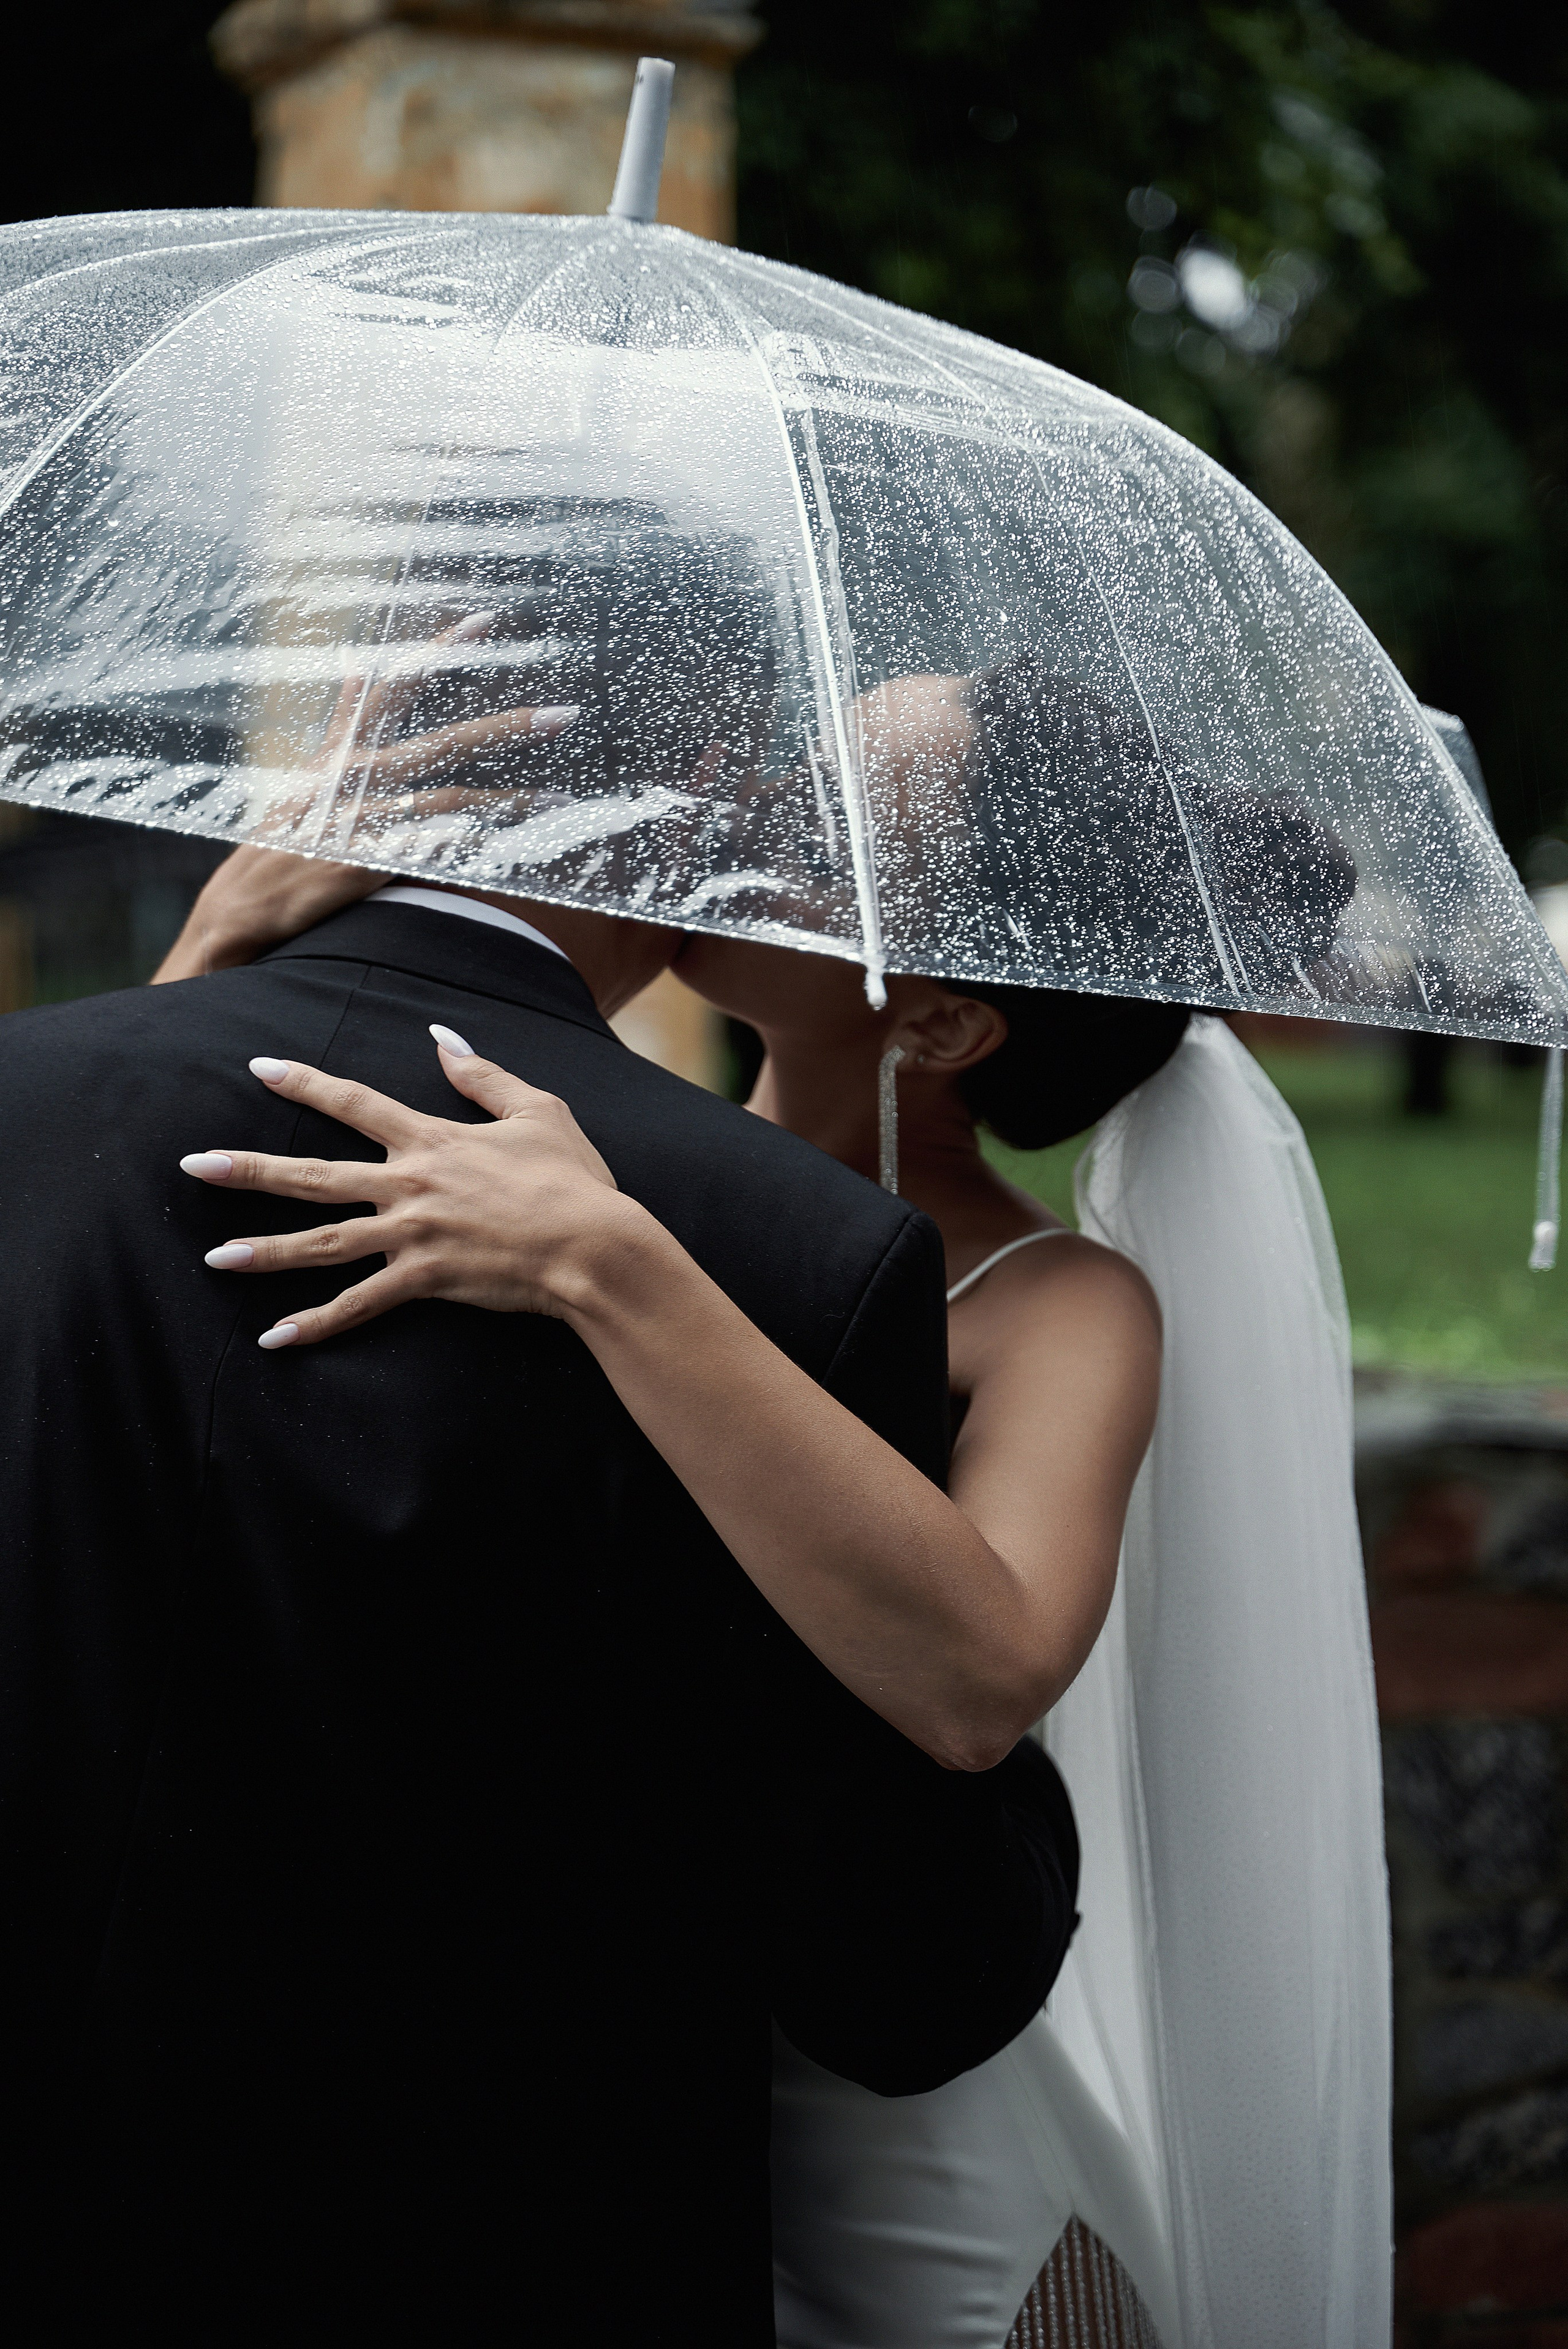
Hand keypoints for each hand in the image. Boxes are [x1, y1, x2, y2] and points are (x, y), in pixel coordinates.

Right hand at [152, 613, 579, 980]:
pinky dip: (469, 849)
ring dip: (509, 804)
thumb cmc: (281, 844)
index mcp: (343, 753)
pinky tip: (510, 850)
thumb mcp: (310, 771)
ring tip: (560, 802)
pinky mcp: (364, 866)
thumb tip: (356, 662)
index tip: (484, 620)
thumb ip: (344, 720)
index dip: (436, 651)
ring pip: (450, 801)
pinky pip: (431, 856)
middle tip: (562, 717)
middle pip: (442, 742)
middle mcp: (354, 779)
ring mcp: (361, 822)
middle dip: (504, 728)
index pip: (393, 687)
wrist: (239, 912)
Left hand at [180, 1036, 634, 1346]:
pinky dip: (317, 1324)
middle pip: (314, 1174)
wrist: (595, 1245)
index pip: (353, 1102)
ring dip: (263, 1250)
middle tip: (194, 1165)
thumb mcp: (537, 1110)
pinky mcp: (425, 1279)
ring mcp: (412, 1234)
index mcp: (431, 1139)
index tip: (258, 1068)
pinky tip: (275, 1338)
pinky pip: (359, 1305)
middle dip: (249, 1168)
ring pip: (322, 1243)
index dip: (303, 1083)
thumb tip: (442, 1036)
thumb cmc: (574, 1179)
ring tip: (214, 1257)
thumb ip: (482, 1074)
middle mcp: (409, 1184)